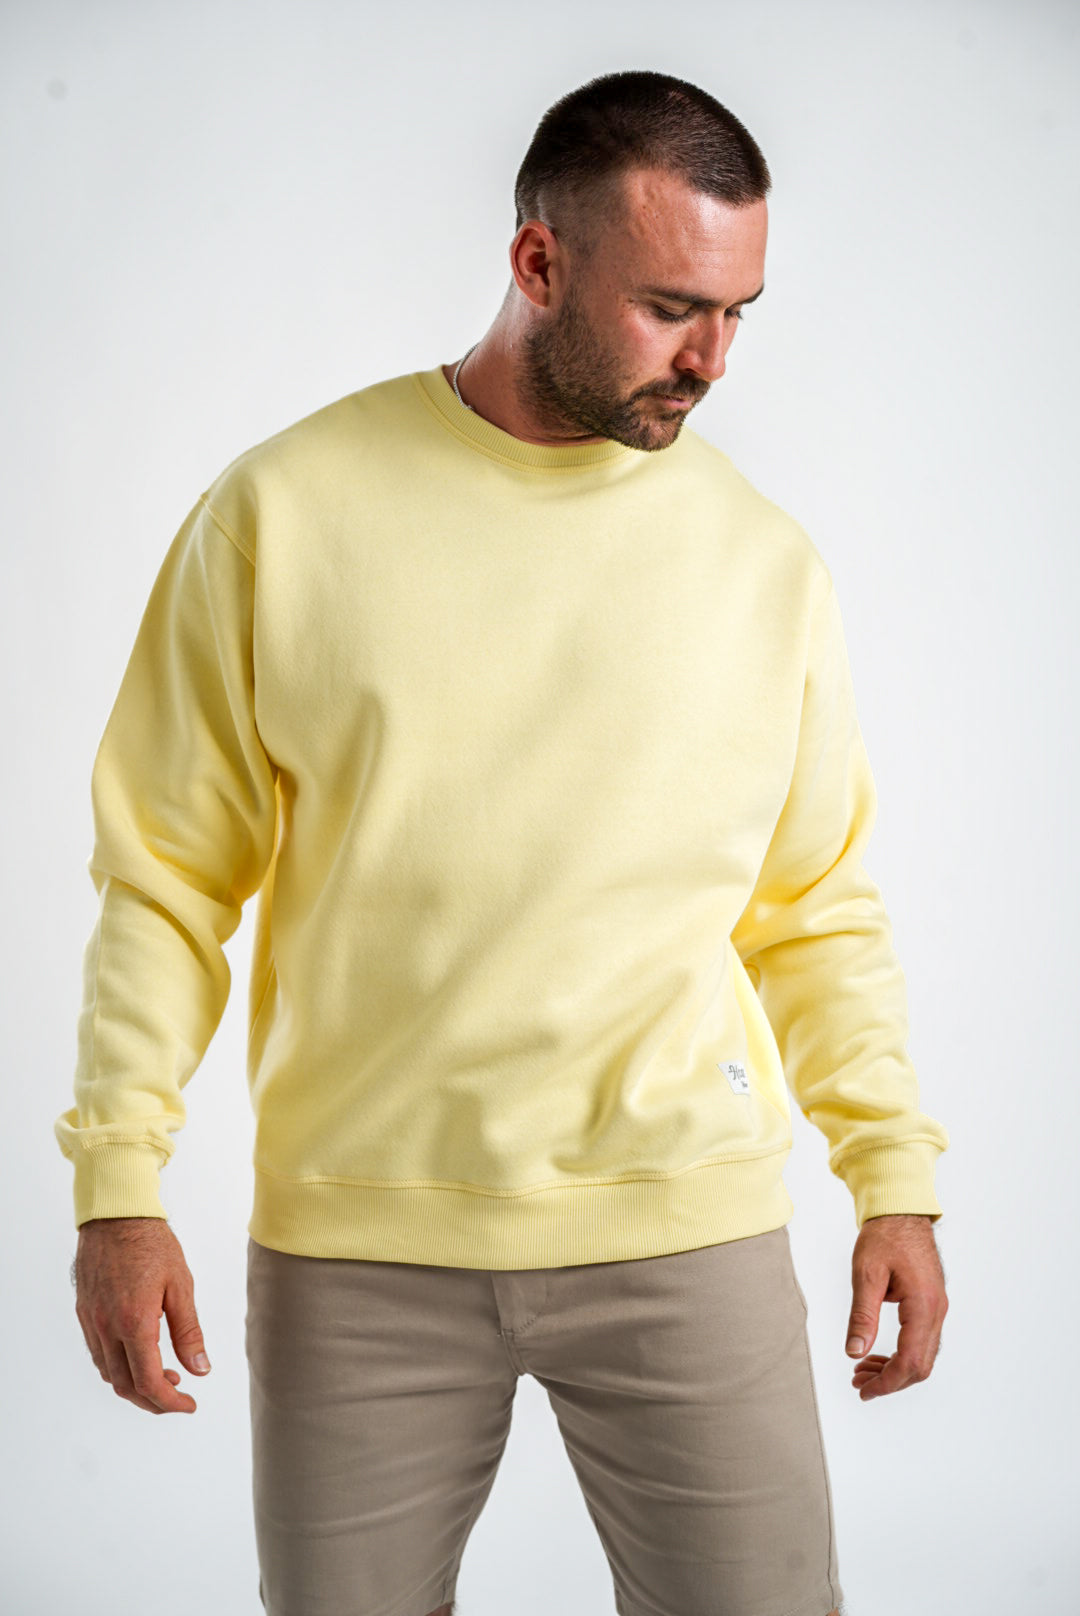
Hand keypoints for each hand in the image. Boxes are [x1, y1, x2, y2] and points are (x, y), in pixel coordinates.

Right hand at [71, 1217, 211, 1414]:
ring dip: (134, 1386)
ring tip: (164, 1377)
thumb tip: (200, 1369)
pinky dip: (118, 1367)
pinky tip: (138, 1357)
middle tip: (178, 1398)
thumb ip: (189, 1332)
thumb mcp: (181, 1286)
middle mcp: (107, 1327)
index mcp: (134, 1322)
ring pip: (108, 1373)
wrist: (116, 1215)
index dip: (170, 1401)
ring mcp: (91, 1322)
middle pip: (125, 1386)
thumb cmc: (152, 1244)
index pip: (149, 1381)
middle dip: (153, 1401)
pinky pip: (98, 1354)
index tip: (188, 1404)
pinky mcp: (84, 1313)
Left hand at [845, 1213, 947, 1399]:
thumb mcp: (866, 1274)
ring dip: (895, 1370)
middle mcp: (936, 1311)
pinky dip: (902, 1354)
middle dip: (890, 1381)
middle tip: (859, 1383)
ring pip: (923, 1356)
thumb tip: (855, 1352)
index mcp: (923, 1306)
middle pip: (920, 1366)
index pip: (909, 1361)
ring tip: (863, 1370)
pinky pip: (922, 1341)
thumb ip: (862, 1316)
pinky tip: (877, 1353)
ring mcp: (937, 1308)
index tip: (864, 1390)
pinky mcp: (931, 1304)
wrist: (901, 1212)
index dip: (886, 1382)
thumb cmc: (884, 1237)